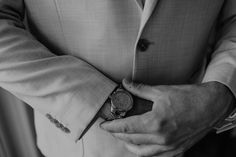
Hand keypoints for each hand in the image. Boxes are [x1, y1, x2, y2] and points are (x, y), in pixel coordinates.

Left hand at [100, 79, 234, 156]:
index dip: (112, 126)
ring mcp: (169, 147)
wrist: (211, 105)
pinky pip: (155, 156)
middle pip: (131, 140)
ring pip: (141, 152)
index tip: (104, 125)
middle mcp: (161, 138)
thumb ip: (140, 89)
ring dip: (128, 145)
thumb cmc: (189, 97)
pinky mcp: (176, 150)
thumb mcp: (161, 91)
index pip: (126, 127)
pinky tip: (140, 146)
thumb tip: (126, 83)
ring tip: (122, 137)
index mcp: (156, 122)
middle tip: (111, 128)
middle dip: (117, 134)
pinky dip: (143, 152)